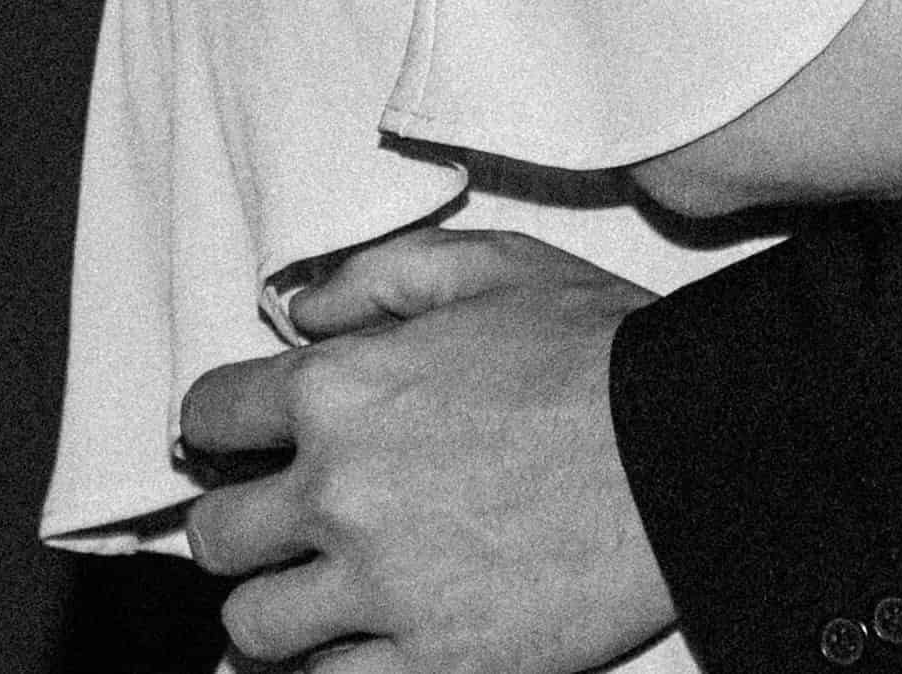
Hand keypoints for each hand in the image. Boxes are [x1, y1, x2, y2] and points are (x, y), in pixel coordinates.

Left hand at [182, 230, 673, 673]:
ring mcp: (383, 588)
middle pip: (217, 535)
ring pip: (254, 626)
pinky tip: (355, 645)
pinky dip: (330, 669)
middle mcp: (340, 492)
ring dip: (277, 609)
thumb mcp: (490, 268)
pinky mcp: (435, 662)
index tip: (241, 443)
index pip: (209, 416)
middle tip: (280, 525)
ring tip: (315, 595)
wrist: (691, 452)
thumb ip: (377, 278)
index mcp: (341, 390)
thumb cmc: (600, 353)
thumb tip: (301, 310)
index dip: (222, 427)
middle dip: (241, 525)